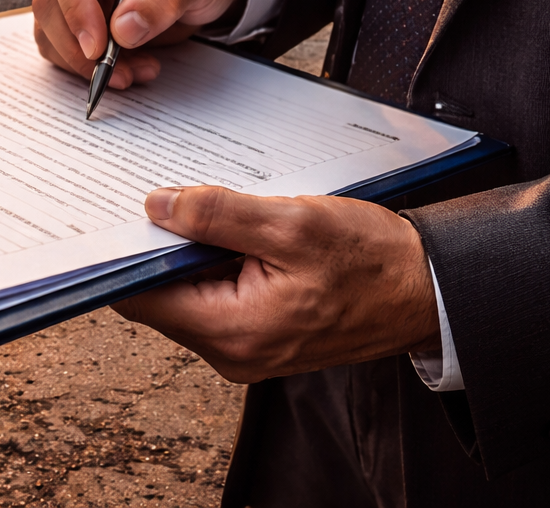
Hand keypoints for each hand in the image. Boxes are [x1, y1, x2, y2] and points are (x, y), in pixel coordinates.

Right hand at [32, 0, 246, 90]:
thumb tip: (124, 29)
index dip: (75, 7)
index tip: (97, 47)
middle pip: (49, 1)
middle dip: (78, 46)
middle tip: (118, 72)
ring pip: (50, 29)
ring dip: (84, 62)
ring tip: (136, 70)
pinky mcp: (71, 12)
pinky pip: (61, 45)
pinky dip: (86, 66)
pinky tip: (129, 66)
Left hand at [113, 186, 440, 382]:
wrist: (429, 291)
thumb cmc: (374, 262)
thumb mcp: (292, 224)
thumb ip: (218, 216)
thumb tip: (157, 207)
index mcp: (233, 331)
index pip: (141, 296)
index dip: (125, 253)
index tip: (120, 215)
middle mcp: (232, 351)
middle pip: (160, 295)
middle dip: (161, 246)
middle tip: (169, 198)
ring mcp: (245, 347)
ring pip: (187, 293)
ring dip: (192, 252)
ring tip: (214, 213)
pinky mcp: (259, 335)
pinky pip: (215, 297)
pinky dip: (215, 263)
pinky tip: (235, 234)